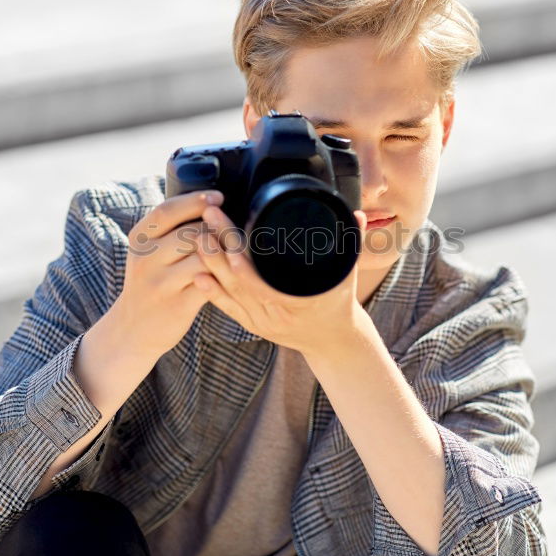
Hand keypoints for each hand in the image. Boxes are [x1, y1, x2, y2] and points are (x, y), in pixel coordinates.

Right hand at [105, 189, 225, 360]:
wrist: (134, 328)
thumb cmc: (152, 281)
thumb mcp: (149, 252)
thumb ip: (171, 230)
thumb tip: (211, 203)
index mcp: (139, 239)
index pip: (167, 211)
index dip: (195, 201)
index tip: (218, 196)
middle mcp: (145, 259)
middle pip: (192, 233)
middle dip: (218, 230)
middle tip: (234, 232)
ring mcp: (160, 283)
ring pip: (204, 257)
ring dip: (224, 253)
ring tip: (234, 252)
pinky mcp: (177, 305)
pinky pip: (210, 282)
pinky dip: (224, 275)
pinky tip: (230, 273)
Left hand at [192, 204, 368, 352]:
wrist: (333, 340)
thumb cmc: (339, 304)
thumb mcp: (348, 275)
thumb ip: (351, 243)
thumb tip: (359, 216)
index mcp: (298, 301)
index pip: (261, 278)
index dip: (242, 257)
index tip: (229, 230)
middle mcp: (276, 313)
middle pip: (239, 280)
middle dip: (220, 248)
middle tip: (207, 219)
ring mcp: (261, 321)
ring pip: (229, 292)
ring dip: (211, 264)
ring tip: (198, 236)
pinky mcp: (252, 324)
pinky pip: (227, 308)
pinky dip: (212, 292)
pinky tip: (197, 275)